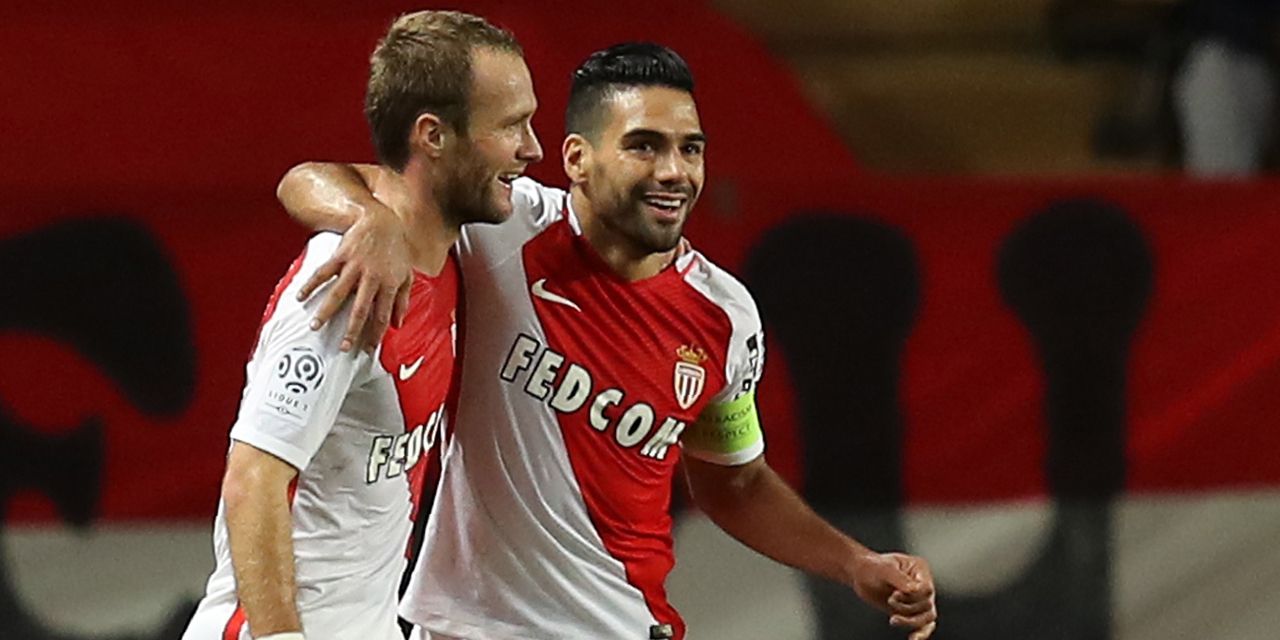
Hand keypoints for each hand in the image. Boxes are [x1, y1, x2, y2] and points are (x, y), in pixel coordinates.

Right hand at [296, 200, 411, 351]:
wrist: (382, 220)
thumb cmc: (396, 249)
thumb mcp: (406, 275)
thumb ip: (402, 301)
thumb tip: (398, 324)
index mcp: (390, 284)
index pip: (382, 316)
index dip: (375, 335)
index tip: (367, 350)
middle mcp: (372, 277)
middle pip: (360, 309)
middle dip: (351, 330)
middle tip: (342, 348)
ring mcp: (355, 266)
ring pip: (338, 293)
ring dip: (326, 311)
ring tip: (315, 326)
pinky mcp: (341, 255)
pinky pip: (323, 272)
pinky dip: (311, 284)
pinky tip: (300, 296)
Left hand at [850, 551, 936, 639]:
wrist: (860, 576)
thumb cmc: (871, 567)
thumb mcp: (883, 569)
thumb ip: (899, 579)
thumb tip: (914, 589)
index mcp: (918, 569)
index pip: (926, 588)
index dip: (913, 595)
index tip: (895, 594)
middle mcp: (922, 584)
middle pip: (927, 605)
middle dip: (907, 607)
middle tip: (889, 600)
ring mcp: (918, 599)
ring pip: (927, 617)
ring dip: (911, 622)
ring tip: (893, 620)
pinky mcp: (911, 611)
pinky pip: (922, 625)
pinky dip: (920, 634)